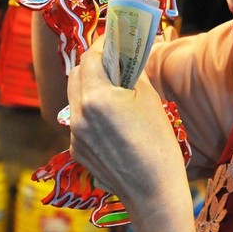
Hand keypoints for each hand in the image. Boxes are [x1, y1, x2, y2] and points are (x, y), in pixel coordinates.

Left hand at [67, 37, 187, 209]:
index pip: (91, 56)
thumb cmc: (158, 143)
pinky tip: (113, 120)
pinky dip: (91, 111)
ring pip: (75, 96)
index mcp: (96, 97)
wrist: (152, 192)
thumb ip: (132, 73)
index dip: (103, 44)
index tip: (116, 39)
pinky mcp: (76, 150)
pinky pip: (79, 119)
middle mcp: (78, 113)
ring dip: (90, 86)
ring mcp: (74, 134)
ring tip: (114, 89)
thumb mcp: (149, 99)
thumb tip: (127, 54)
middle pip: (77, 73)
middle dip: (94, 63)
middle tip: (115, 61)